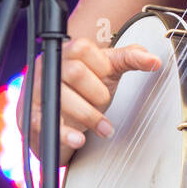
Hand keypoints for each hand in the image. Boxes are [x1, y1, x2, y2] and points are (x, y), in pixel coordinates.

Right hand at [17, 37, 161, 167]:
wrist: (61, 119)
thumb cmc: (85, 89)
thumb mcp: (108, 70)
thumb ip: (129, 59)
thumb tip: (155, 60)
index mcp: (66, 52)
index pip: (82, 48)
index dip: (100, 66)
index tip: (107, 78)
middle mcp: (48, 68)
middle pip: (73, 72)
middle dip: (97, 93)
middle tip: (105, 104)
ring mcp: (37, 92)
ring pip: (61, 97)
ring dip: (89, 116)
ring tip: (104, 128)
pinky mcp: (31, 116)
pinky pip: (45, 122)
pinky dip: (65, 133)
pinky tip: (79, 140)